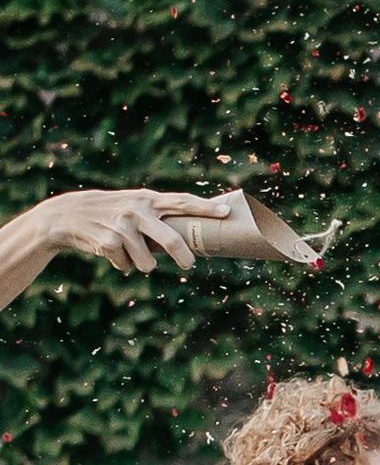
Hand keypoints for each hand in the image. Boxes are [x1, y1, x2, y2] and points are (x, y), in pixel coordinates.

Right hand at [27, 189, 241, 274]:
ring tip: (131, 254)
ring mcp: (122, 226)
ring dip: (142, 265)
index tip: (226, 213)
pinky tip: (111, 251)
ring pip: (148, 263)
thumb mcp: (135, 205)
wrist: (69, 215)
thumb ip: (160, 214)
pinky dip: (122, 264)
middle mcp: (137, 210)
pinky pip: (126, 266)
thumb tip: (194, 237)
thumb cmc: (113, 213)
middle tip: (188, 264)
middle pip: (171, 240)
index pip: (182, 201)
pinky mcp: (108, 242)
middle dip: (183, 257)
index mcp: (148, 199)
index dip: (205, 208)